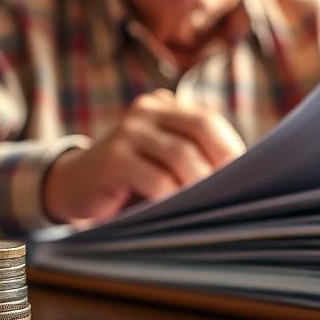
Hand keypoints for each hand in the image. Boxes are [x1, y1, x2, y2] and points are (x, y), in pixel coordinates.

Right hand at [43, 89, 245, 224]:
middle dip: (221, 164)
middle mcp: (145, 111)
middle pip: (200, 128)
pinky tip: (176, 213)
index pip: (208, 121)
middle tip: (230, 194)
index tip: (245, 179)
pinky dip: (173, 198)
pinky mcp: (113, 158)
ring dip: (199, 185)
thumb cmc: (130, 179)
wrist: (74, 185)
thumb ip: (190, 157)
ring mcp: (127, 131)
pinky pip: (156, 179)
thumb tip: (241, 178)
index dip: (230, 149)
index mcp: (162, 106)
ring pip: (181, 155)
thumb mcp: (160, 160)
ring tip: (206, 207)